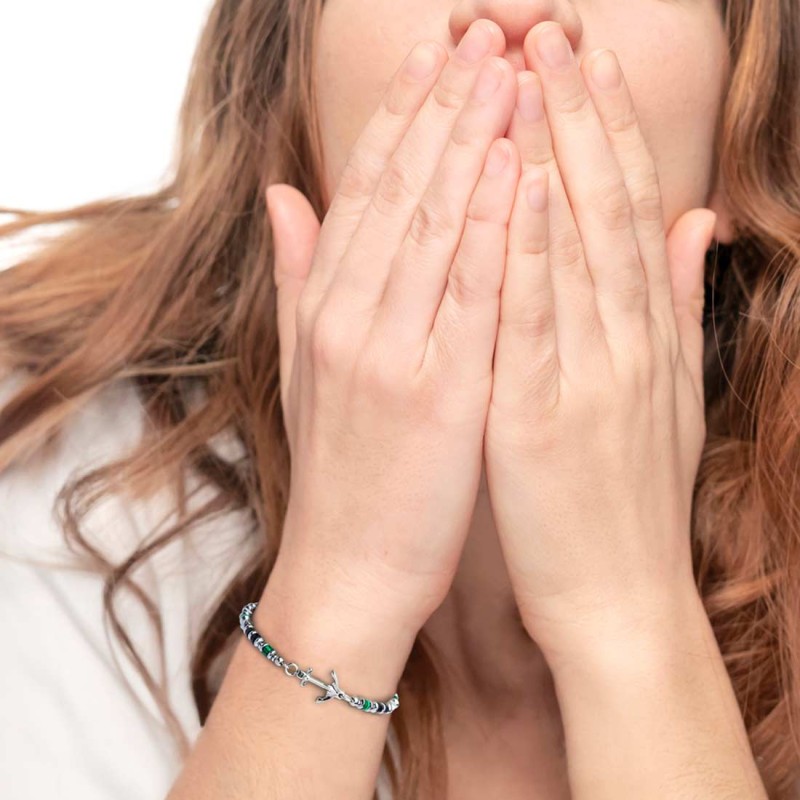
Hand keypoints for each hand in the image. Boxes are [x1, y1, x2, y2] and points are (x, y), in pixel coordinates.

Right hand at [266, 22, 520, 636]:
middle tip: (482, 34)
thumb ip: (298, 278)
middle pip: (401, 191)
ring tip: (507, 71)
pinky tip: (517, 169)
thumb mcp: (304, 370)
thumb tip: (284, 196)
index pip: (364, 190)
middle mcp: (350, 319)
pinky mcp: (440, 393)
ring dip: (472, 142)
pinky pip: (471, 294)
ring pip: (433, 226)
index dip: (400, 116)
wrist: (348, 569)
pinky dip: (493, 227)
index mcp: (323, 310)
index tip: (433, 56)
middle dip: (444, 105)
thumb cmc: (341, 472)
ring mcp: (391, 353)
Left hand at [483, 22, 716, 662]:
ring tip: (528, 74)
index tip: (580, 60)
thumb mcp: (662, 400)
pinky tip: (514, 189)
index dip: (606, 129)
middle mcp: (626, 342)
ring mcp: (591, 377)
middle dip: (579, 115)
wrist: (618, 598)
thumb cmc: (624, 499)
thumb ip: (673, 309)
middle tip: (554, 32)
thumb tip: (692, 224)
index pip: (625, 209)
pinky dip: (528, 251)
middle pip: (606, 207)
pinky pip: (537, 321)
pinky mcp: (543, 418)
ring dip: (552, 156)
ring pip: (576, 246)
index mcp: (643, 335)